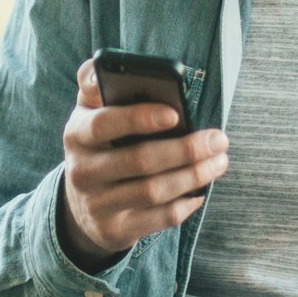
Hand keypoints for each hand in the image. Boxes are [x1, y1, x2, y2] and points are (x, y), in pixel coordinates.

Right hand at [56, 56, 227, 272]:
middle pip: (139, 160)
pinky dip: (185, 204)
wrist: (82, 205)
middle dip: (186, 149)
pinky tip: (201, 191)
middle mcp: (82, 171)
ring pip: (154, 191)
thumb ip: (96, 85)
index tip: (176, 113)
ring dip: (194, 175)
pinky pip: (158, 219)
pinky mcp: (115, 230)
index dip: (140, 118)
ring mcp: (97, 204)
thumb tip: (102, 67)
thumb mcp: (90, 114)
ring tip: (220, 161)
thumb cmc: (100, 145)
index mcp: (77, 134)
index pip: (104, 123)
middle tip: (219, 139)